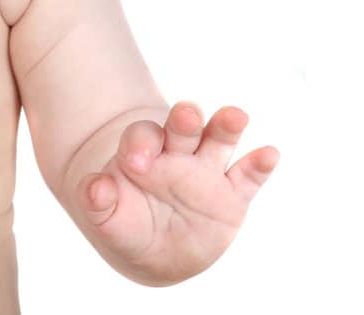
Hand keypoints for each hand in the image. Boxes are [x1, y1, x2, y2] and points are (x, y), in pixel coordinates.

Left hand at [76, 101, 278, 285]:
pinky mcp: (233, 195)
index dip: (140, 143)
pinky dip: (259, 165)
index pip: (143, 135)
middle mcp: (178, 153)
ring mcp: (207, 171)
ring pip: (218, 140)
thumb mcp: (105, 218)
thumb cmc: (126, 223)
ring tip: (235, 116)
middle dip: (185, 119)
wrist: (154, 250)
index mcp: (144, 153)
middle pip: (183, 127)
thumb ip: (96, 201)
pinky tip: (269, 154)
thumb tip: (94, 187)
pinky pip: (248, 177)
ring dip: (226, 126)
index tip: (134, 160)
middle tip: (186, 114)